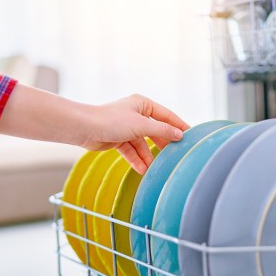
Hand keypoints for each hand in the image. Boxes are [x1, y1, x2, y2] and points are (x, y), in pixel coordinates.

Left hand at [0, 85, 189, 173]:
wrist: (83, 128)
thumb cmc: (110, 121)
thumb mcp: (141, 126)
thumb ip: (161, 131)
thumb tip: (179, 135)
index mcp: (142, 104)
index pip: (166, 115)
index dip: (178, 126)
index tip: (191, 135)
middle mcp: (136, 114)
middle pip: (155, 131)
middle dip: (163, 144)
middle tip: (176, 155)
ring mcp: (127, 127)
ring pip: (143, 144)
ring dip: (148, 156)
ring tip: (157, 168)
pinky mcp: (118, 139)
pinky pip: (132, 151)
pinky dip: (137, 160)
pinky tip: (143, 170)